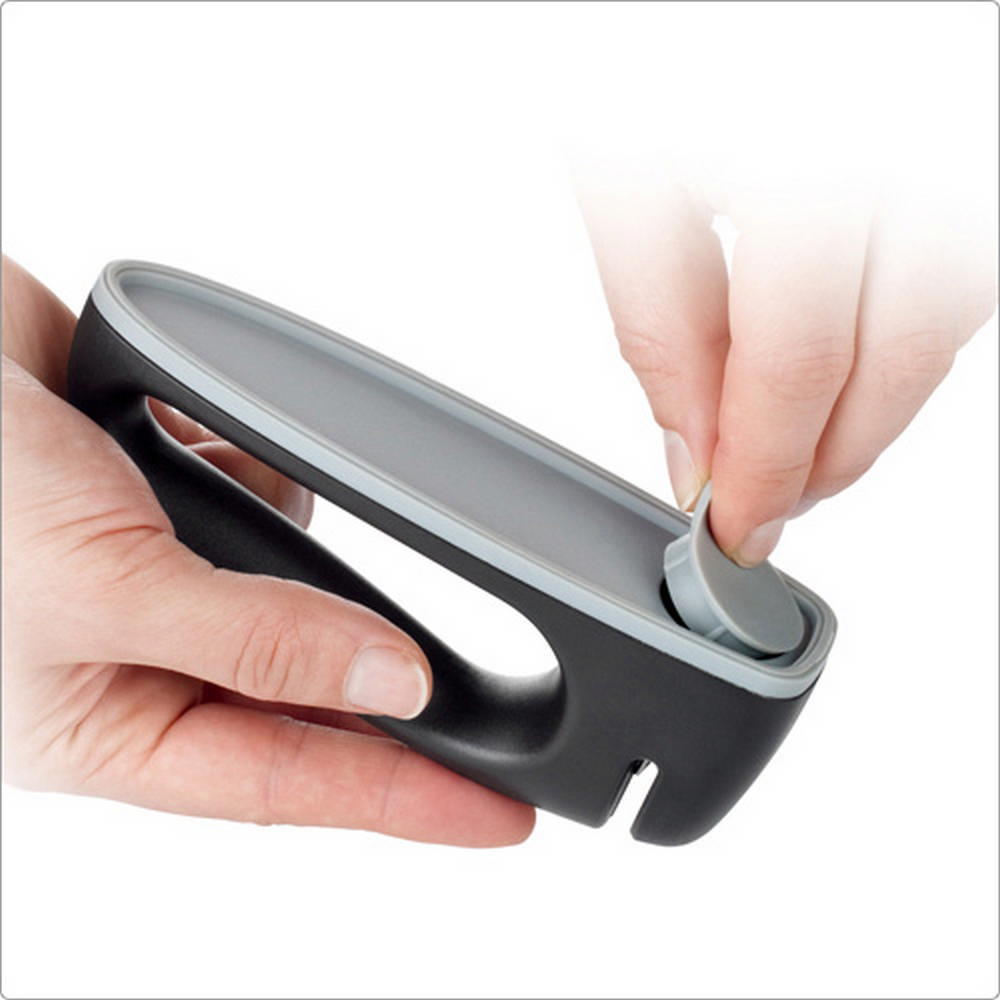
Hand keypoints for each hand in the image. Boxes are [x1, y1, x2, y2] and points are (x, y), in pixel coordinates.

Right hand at [1, 256, 533, 845]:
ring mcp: (169, 572)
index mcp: (112, 721)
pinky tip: (213, 446)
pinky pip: (268, 503)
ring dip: (306, 561)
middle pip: (307, 698)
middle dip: (388, 693)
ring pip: (295, 594)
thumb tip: (386, 683)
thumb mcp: (103, 590)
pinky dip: (265, 477)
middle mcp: (149, 654)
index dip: (402, 803)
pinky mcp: (181, 494)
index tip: (498, 817)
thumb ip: (253, 640)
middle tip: (495, 714)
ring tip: (254, 521)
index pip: (290, 782)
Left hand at [575, 159, 997, 564]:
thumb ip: (661, 310)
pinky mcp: (966, 152)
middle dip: (827, 455)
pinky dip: (902, 337)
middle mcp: (906, 137)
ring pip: (947, 319)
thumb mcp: (624, 162)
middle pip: (897, 351)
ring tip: (801, 445)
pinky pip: (959, 275)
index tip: (733, 525)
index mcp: (807, 139)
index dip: (765, 464)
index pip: (797, 356)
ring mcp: (953, 141)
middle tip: (768, 503)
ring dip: (873, 405)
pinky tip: (844, 360)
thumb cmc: (654, 32)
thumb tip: (692, 437)